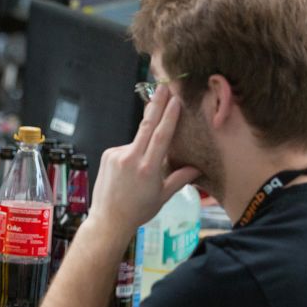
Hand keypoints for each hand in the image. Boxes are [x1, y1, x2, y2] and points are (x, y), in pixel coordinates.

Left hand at [87, 85, 199, 234]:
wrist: (108, 219)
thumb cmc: (138, 211)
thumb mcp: (162, 197)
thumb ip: (180, 179)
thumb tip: (198, 169)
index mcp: (148, 168)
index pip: (161, 136)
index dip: (169, 117)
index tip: (175, 100)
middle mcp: (131, 159)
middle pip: (146, 126)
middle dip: (156, 105)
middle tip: (163, 87)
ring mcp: (116, 156)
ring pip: (137, 142)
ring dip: (143, 148)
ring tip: (139, 174)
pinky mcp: (108, 155)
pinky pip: (125, 149)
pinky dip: (132, 155)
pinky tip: (128, 174)